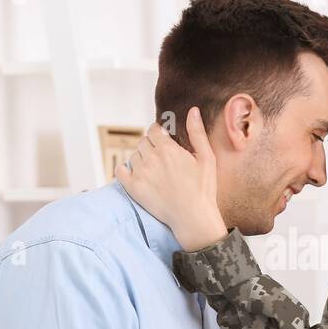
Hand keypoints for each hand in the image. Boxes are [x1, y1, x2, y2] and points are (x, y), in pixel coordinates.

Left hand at [115, 107, 227, 249]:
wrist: (193, 217)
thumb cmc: (203, 189)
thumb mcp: (207, 158)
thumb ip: (197, 133)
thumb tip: (193, 111)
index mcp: (168, 149)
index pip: (154, 130)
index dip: (159, 133)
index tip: (163, 140)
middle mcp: (151, 158)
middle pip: (143, 141)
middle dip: (151, 146)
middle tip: (161, 158)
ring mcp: (141, 173)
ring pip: (134, 156)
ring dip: (141, 159)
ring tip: (154, 170)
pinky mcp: (133, 188)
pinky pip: (120, 171)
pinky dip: (125, 170)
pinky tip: (135, 174)